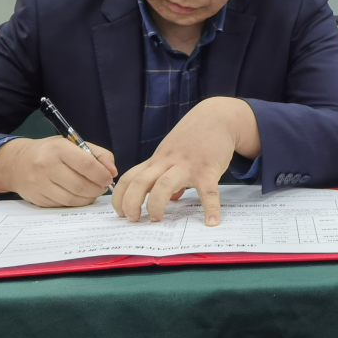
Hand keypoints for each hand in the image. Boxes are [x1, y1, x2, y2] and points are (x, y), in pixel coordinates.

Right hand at [0, 136, 116, 206]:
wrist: (17, 163)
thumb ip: (98, 154)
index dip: (102, 174)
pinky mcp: (37, 199)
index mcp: (59, 149)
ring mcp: (40, 184)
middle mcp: (47, 166)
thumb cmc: (51, 152)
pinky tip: (79, 196)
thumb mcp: (74, 144)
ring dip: (89, 198)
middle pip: (80, 185)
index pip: (86, 164)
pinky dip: (76, 203)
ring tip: (93, 192)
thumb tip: (112, 172)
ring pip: (72, 199)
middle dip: (97, 189)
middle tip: (103, 187)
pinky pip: (62, 205)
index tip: (109, 178)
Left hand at [112, 97, 260, 225]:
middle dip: (132, 203)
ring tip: (157, 219)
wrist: (218, 116)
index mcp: (157, 160)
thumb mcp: (174, 153)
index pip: (129, 178)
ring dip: (156, 205)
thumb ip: (169, 174)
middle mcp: (168, 162)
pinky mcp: (208, 170)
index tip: (120, 213)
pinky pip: (208, 191)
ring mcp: (187, 165)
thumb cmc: (194, 137)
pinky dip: (210, 208)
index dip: (119, 197)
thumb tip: (172, 199)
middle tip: (134, 220)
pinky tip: (212, 221)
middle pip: (141, 182)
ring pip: (164, 185)